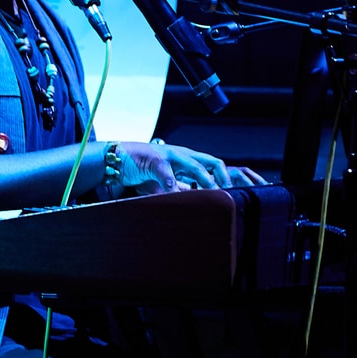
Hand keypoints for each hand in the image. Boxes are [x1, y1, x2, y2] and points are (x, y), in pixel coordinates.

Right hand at [113, 140, 268, 194]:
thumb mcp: (168, 182)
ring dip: (206, 179)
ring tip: (214, 193)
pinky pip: (167, 172)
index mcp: (188, 160)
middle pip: (212, 162)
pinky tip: (176, 194)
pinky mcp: (155, 160)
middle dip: (223, 178)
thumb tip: (198, 202)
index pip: (215, 165)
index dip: (227, 178)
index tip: (236, 193)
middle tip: (231, 194)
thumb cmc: (145, 170)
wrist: (120, 159)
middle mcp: (184, 155)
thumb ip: (182, 189)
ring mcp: (170, 155)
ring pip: (194, 165)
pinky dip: (173, 184)